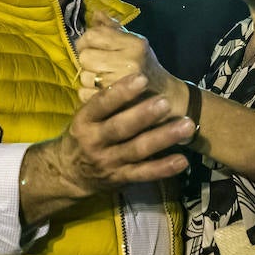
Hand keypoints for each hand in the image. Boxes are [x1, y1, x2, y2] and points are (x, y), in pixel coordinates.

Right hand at [18, 74, 194, 223]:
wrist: (68, 173)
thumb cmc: (83, 135)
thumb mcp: (85, 117)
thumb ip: (106, 103)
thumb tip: (136, 77)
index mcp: (84, 121)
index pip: (101, 104)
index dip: (121, 92)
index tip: (142, 78)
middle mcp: (95, 141)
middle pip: (120, 128)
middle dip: (143, 115)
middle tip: (165, 102)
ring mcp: (108, 162)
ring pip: (137, 150)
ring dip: (162, 138)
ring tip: (186, 125)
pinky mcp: (121, 178)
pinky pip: (144, 173)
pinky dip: (163, 168)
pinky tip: (182, 160)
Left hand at [76, 11, 181, 107]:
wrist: (166, 96)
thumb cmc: (146, 65)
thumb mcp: (134, 43)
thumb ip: (113, 29)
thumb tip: (96, 13)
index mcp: (134, 43)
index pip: (93, 35)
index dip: (85, 41)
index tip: (90, 47)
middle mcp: (129, 61)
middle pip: (85, 57)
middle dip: (87, 61)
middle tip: (96, 65)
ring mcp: (123, 82)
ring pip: (84, 76)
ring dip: (89, 78)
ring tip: (100, 78)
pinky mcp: (116, 101)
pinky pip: (85, 93)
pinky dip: (88, 93)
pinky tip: (100, 90)